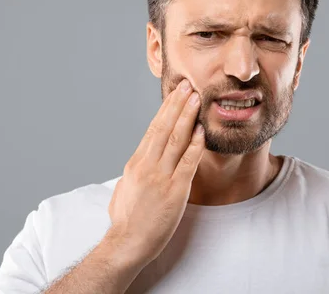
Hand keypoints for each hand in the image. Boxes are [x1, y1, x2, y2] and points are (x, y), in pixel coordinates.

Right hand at [107, 79, 204, 264]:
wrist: (127, 243)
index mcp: (135, 162)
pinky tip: (202, 131)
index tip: (176, 94)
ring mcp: (160, 177)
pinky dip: (195, 145)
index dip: (166, 109)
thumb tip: (142, 159)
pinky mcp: (175, 191)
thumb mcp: (125, 187)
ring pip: (176, 140)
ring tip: (197, 98)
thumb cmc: (125, 219)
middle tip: (188, 85)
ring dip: (188, 117)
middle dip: (177, 104)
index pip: (152, 128)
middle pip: (164, 127)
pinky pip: (187, 163)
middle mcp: (147, 165)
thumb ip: (136, 170)